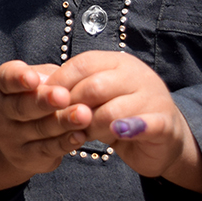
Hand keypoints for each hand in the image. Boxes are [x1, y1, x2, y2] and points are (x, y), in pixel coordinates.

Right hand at [0, 60, 91, 175]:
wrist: (16, 136)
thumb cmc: (34, 95)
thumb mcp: (37, 80)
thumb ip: (50, 78)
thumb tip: (68, 84)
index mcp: (2, 85)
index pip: (7, 79)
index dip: (19, 78)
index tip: (33, 78)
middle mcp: (1, 111)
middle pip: (22, 106)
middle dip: (43, 101)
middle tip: (63, 96)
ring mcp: (11, 137)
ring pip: (39, 129)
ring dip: (63, 122)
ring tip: (83, 115)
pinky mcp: (26, 157)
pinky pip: (47, 149)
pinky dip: (65, 142)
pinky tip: (80, 135)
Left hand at [45, 51, 201, 193]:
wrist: (165, 138)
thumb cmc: (121, 114)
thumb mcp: (98, 98)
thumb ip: (74, 89)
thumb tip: (37, 84)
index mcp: (117, 62)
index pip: (83, 64)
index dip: (60, 82)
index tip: (43, 100)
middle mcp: (136, 75)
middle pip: (95, 86)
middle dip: (72, 107)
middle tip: (60, 123)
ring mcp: (153, 97)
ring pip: (113, 110)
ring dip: (92, 126)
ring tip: (84, 135)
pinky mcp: (165, 123)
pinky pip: (145, 125)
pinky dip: (127, 129)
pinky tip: (116, 135)